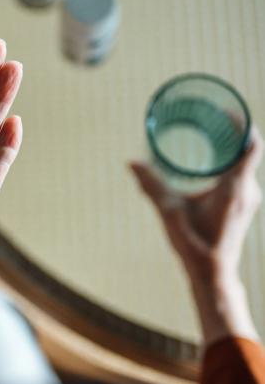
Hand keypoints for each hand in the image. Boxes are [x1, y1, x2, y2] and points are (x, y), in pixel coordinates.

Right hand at [130, 128, 262, 344]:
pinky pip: (242, 174)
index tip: (225, 111)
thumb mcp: (169, 211)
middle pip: (248, 150)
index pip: (250, 145)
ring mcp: (249, 198)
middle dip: (231, 131)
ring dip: (230, 147)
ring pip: (245, 162)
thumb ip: (151, 185)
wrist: (213, 272)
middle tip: (210, 118)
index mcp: (235, 187)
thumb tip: (132, 162)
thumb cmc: (194, 243)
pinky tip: (211, 162)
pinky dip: (230, 162)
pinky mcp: (243, 206)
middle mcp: (248, 190)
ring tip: (210, 135)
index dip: (242, 123)